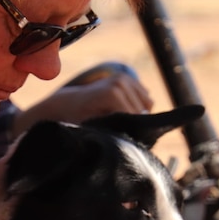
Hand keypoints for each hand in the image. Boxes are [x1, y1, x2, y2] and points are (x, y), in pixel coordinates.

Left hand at [11, 71, 153, 137]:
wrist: (69, 102)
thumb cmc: (78, 119)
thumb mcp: (91, 128)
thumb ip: (111, 131)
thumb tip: (128, 141)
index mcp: (112, 93)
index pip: (135, 117)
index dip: (132, 131)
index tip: (125, 141)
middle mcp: (120, 82)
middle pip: (144, 111)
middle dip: (136, 123)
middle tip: (123, 133)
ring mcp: (125, 78)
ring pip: (148, 104)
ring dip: (139, 115)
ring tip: (123, 123)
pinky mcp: (130, 78)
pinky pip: (146, 98)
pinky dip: (140, 106)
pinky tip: (125, 113)